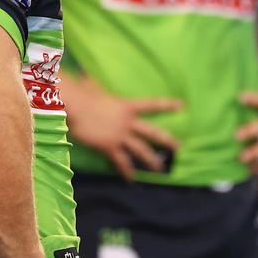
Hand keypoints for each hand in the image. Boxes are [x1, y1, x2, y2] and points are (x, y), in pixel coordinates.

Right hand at [65, 77, 180, 180]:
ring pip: (141, 150)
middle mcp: (128, 122)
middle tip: (179, 148)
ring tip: (160, 170)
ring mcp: (120, 135)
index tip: (182, 106)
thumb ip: (96, 86)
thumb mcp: (94, 87)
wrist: (76, 107)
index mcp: (127, 106)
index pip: (152, 104)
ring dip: (152, 161)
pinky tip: (131, 180)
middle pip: (153, 133)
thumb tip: (86, 78)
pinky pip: (121, 162)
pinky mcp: (110, 147)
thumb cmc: (83, 95)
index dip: (167, 104)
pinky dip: (127, 172)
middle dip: (167, 140)